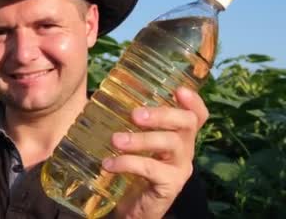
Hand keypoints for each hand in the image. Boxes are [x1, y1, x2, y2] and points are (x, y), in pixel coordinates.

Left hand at [101, 87, 208, 218]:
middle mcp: (185, 150)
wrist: (132, 208)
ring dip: (141, 139)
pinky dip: (128, 163)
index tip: (179, 89)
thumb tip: (100, 95)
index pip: (196, 115)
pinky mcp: (170, 186)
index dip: (193, 101)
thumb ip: (129, 124)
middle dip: (162, 114)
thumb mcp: (134, 144)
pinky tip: (109, 164)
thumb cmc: (132, 170)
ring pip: (172, 143)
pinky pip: (152, 169)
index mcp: (178, 136)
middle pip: (187, 123)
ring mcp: (180, 168)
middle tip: (134, 115)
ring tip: (115, 140)